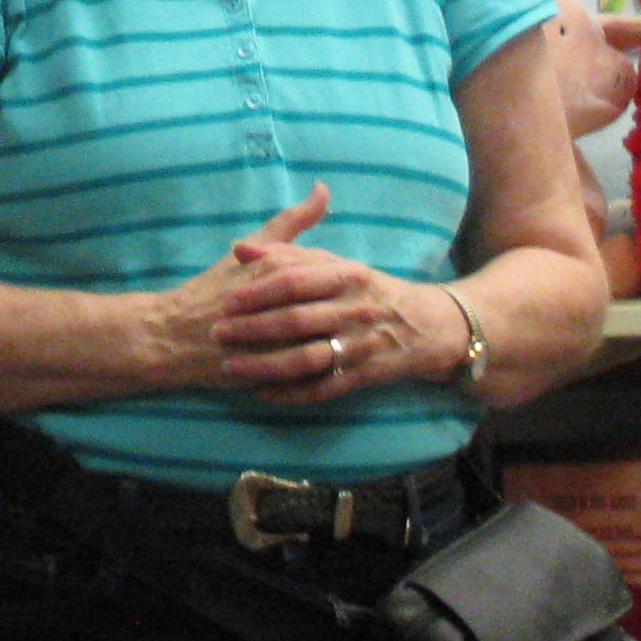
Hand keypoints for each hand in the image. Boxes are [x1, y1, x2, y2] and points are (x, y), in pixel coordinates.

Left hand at [203, 185, 439, 403]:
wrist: (423, 325)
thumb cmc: (364, 288)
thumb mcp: (332, 264)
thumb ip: (286, 254)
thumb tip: (240, 247)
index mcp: (344, 275)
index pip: (293, 281)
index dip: (257, 291)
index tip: (226, 300)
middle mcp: (353, 309)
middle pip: (296, 320)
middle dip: (253, 328)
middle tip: (218, 333)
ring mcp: (360, 345)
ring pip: (307, 358)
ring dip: (266, 366)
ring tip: (232, 368)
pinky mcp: (365, 376)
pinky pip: (323, 388)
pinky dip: (291, 393)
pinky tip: (262, 392)